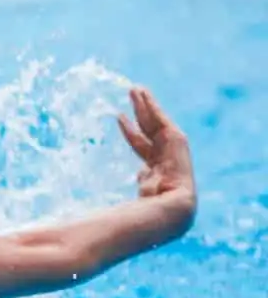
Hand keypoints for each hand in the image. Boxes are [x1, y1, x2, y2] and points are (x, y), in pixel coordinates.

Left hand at [117, 86, 195, 202]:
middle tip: (131, 95)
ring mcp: (171, 147)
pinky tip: (142, 94)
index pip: (141, 144)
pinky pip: (159, 118)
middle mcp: (164, 155)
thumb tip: (127, 188)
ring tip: (135, 89)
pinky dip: (151, 105)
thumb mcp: (135, 197)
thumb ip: (133, 187)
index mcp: (155, 169)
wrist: (172, 205)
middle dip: (139, 112)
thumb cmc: (150, 208)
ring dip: (144, 104)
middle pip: (148, 128)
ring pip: (153, 120)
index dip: (131, 131)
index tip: (121, 118)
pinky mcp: (176, 138)